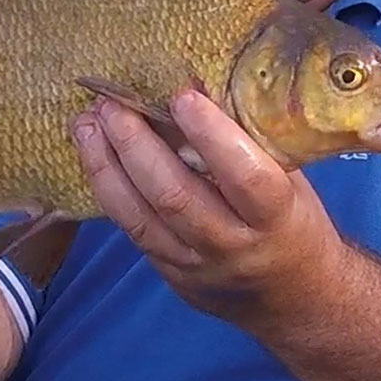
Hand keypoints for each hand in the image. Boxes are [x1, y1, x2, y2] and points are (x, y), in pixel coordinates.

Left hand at [71, 90, 347, 326]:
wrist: (296, 300)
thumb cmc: (293, 221)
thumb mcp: (289, 180)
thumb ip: (249, 141)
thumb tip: (197, 81)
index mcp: (277, 219)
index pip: (246, 177)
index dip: (212, 135)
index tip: (182, 95)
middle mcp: (233, 246)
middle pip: (175, 197)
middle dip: (136, 145)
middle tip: (111, 104)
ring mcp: (194, 265)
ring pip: (139, 218)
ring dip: (105, 165)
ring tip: (85, 123)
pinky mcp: (167, 272)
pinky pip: (130, 229)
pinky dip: (107, 187)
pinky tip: (92, 153)